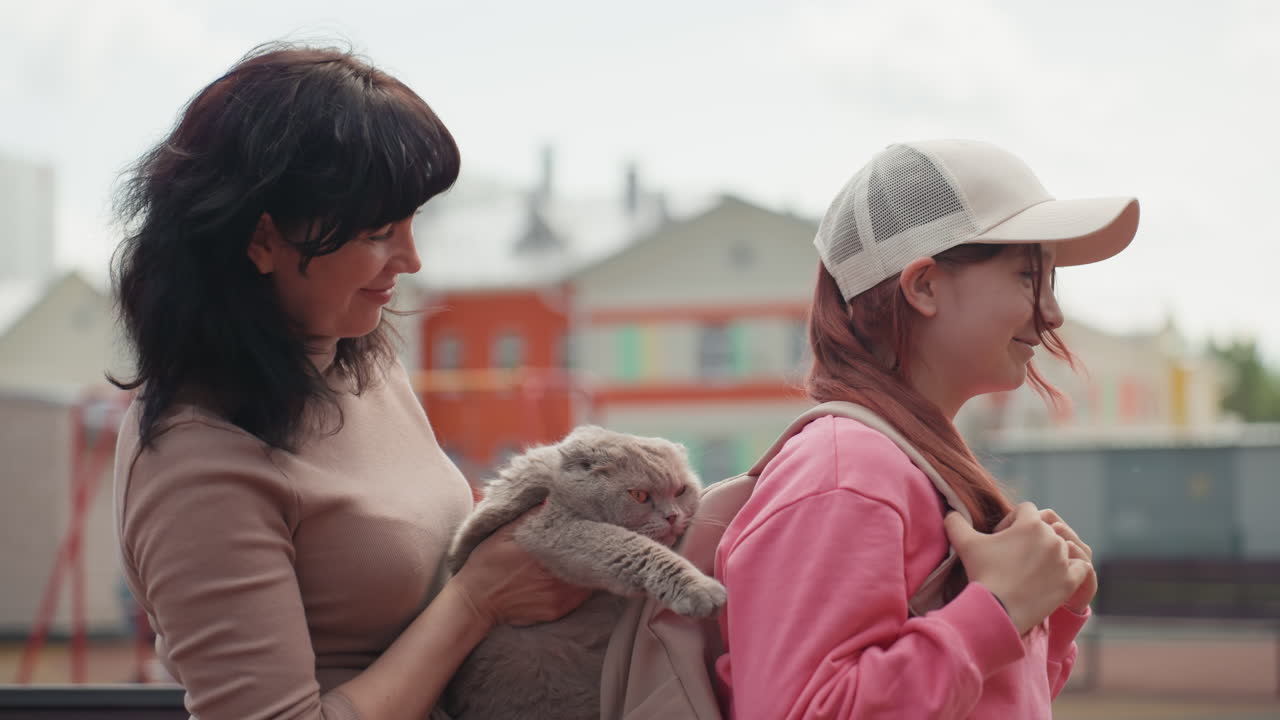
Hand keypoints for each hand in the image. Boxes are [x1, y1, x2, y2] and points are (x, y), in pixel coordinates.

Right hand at [448, 516, 590, 627]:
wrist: (476, 601)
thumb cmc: (487, 563)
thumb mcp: (503, 531)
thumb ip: (531, 516)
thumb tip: (553, 500)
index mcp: (541, 553)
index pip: (582, 541)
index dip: (591, 532)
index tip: (594, 523)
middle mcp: (553, 577)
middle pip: (589, 560)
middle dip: (592, 549)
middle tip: (595, 537)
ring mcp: (557, 597)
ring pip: (589, 579)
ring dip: (589, 567)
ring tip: (586, 556)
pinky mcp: (557, 611)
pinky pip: (580, 596)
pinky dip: (581, 584)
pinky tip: (574, 574)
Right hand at [944, 502, 1089, 634]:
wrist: (996, 609)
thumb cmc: (981, 573)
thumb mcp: (964, 543)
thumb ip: (955, 521)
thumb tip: (951, 512)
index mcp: (1031, 524)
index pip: (1026, 510)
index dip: (1012, 522)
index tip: (1001, 539)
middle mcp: (1052, 538)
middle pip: (1044, 528)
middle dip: (1031, 537)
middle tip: (1014, 555)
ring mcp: (1063, 560)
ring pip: (1061, 547)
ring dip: (1049, 553)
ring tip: (1031, 569)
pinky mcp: (1070, 581)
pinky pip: (1082, 568)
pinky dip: (1073, 569)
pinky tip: (1057, 575)